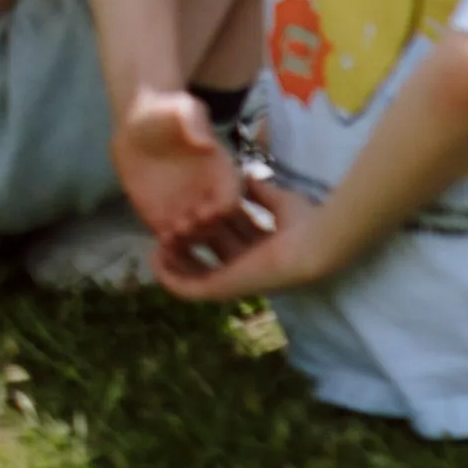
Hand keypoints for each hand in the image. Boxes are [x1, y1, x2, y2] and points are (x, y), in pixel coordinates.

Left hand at [116, 86, 255, 263]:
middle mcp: (205, 192)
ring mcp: (183, 205)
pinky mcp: (159, 214)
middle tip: (182, 226)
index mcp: (219, 170)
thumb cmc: (167, 112)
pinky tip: (157, 240)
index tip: (205, 210)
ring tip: (168, 235)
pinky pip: (169, 237)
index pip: (232, 198)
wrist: (139, 123)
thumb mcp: (183, 109)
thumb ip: (194, 123)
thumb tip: (205, 145)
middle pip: (216, 224)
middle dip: (203, 231)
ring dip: (185, 241)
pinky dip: (167, 245)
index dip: (223, 210)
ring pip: (194, 236)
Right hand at [158, 174, 319, 304]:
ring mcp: (231, 280)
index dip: (209, 218)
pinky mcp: (219, 289)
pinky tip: (155, 255)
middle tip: (171, 219)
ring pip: (193, 271)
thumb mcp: (281, 201)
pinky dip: (168, 275)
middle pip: (209, 250)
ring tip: (158, 236)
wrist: (313, 243)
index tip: (193, 203)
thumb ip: (262, 192)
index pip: (228, 233)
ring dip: (174, 254)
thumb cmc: (305, 222)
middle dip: (188, 234)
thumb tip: (245, 177)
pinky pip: (186, 288)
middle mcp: (245, 264)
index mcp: (261, 246)